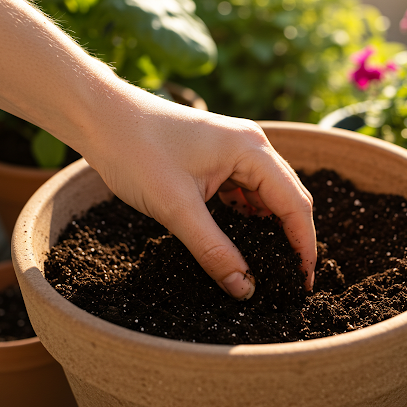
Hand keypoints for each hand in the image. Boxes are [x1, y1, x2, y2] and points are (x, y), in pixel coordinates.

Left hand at [81, 83, 315, 299]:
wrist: (102, 118)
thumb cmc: (137, 151)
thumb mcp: (176, 208)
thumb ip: (213, 250)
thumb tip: (244, 288)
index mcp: (251, 150)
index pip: (294, 203)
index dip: (303, 245)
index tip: (303, 281)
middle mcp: (251, 146)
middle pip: (287, 198)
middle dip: (292, 238)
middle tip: (289, 277)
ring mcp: (235, 150)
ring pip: (266, 196)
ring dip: (269, 227)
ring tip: (268, 262)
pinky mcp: (218, 158)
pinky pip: (244, 191)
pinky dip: (247, 216)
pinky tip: (242, 235)